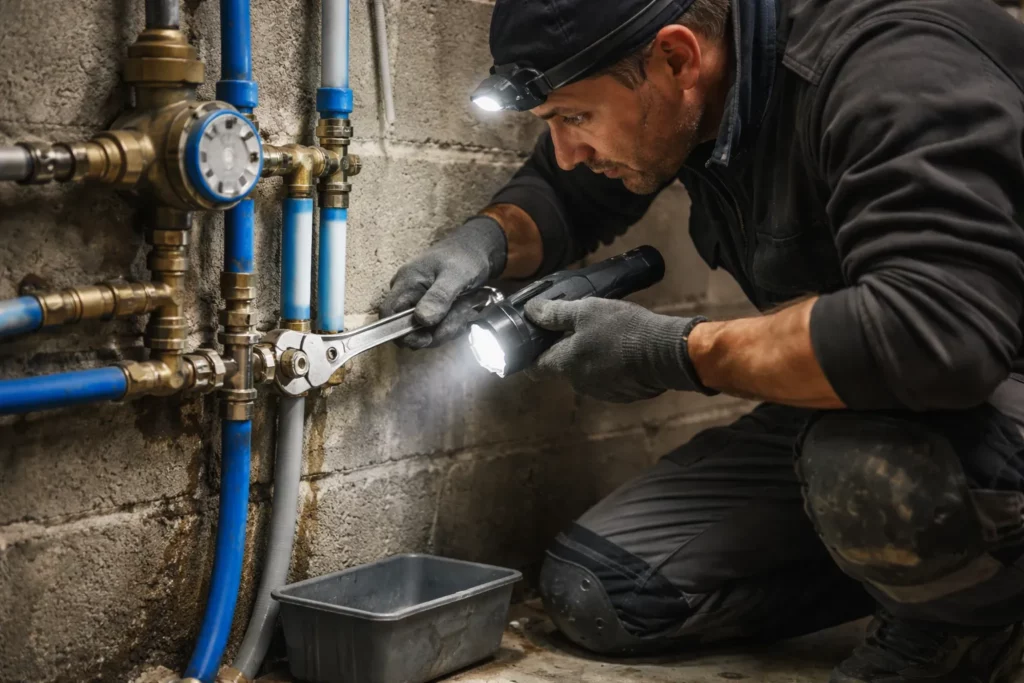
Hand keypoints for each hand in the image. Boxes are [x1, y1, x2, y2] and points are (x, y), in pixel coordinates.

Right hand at [381, 216, 506, 347]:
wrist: (477, 250)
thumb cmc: (465, 257)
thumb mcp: (456, 275)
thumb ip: (439, 297)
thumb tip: (422, 320)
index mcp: (406, 282)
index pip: (388, 316)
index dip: (402, 333)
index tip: (427, 338)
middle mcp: (407, 294)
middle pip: (409, 330)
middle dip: (436, 331)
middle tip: (460, 316)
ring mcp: (418, 302)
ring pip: (425, 332)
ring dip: (448, 327)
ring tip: (464, 308)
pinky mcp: (430, 309)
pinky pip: (436, 328)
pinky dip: (451, 325)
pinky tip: (462, 312)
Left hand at [523, 297, 711, 402]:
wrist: (664, 352)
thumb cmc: (621, 329)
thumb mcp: (586, 311)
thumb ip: (555, 314)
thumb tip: (530, 311)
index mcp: (565, 365)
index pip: (536, 367)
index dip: (532, 354)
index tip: (534, 342)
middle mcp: (579, 384)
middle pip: (564, 367)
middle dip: (568, 350)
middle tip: (580, 327)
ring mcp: (603, 392)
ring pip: (588, 373)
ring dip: (592, 358)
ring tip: (607, 335)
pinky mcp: (624, 394)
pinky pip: (610, 379)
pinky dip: (612, 366)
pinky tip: (624, 349)